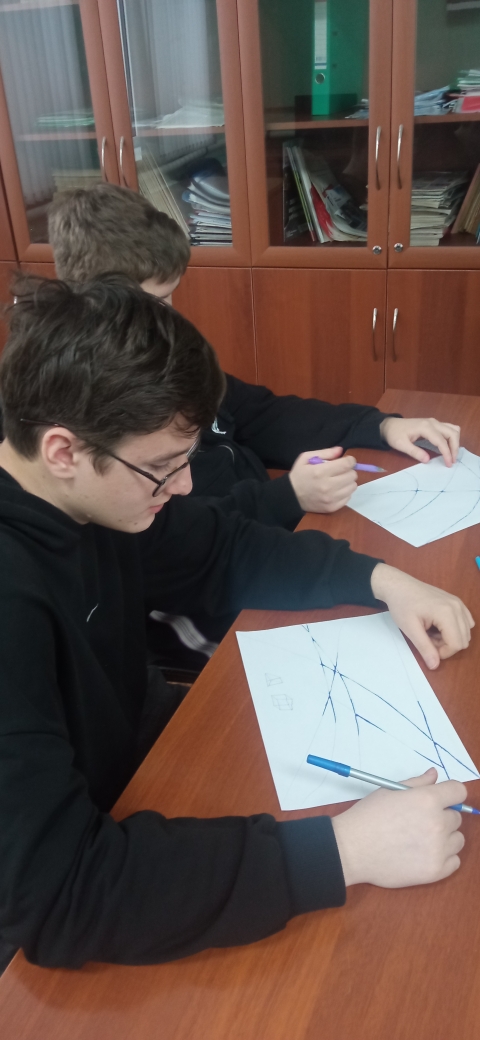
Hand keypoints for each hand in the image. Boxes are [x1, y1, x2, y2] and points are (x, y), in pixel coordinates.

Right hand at [289, 448, 357, 512]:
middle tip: (341, 471)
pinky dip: (345, 492)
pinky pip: (348, 497)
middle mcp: (328, 486)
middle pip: (352, 475)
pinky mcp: (332, 507)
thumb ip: (324, 452)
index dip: (350, 460)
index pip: (346, 464)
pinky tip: (337, 490)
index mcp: (321, 472)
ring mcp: (331, 498)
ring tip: (339, 480)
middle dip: (349, 471)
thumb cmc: (299, 475)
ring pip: (353, 487)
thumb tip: (341, 450)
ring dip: (348, 482)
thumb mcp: (305, 458)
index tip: (348, 460)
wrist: (291, 496)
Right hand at [332, 768, 465, 887]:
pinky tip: (424, 854)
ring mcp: (438, 849)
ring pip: (457, 840)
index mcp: (427, 800)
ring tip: (421, 840)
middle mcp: (437, 823)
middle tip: (419, 822)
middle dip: (442, 816)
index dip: (450, 793)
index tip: (442, 800)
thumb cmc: (368, 817)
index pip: (459, 791)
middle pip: (456, 817)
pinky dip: (444, 858)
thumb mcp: (389, 791)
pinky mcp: (435, 871)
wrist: (351, 849)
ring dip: (445, 838)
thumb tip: (435, 775)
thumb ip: (417, 782)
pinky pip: (454, 861)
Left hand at [370, 563, 473, 668]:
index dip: (443, 652)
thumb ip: (424, 648)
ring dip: (451, 638)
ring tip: (432, 631)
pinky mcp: (457, 602)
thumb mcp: (410, 629)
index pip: (457, 644)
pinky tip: (439, 625)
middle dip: (447, 645)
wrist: (398, 585)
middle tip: (428, 638)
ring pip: (466, 632)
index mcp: (447, 613)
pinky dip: (455, 629)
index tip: (427, 646)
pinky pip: (465, 622)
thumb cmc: (402, 605)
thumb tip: (435, 666)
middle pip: (464, 640)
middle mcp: (457, 607)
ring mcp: (459, 603)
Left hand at [379, 416, 459, 466]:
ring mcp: (434, 422)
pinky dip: (451, 438)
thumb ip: (414, 452)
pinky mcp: (434, 424)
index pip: (441, 441)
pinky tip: (448, 447)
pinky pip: (448, 429)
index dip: (447, 453)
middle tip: (452, 461)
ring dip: (455, 442)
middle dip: (455, 448)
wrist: (389, 425)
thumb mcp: (401, 445)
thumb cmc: (394, 435)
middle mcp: (433, 422)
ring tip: (451, 455)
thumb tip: (428, 460)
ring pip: (453, 429)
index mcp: (425, 427)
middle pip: (452, 433)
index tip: (449, 464)